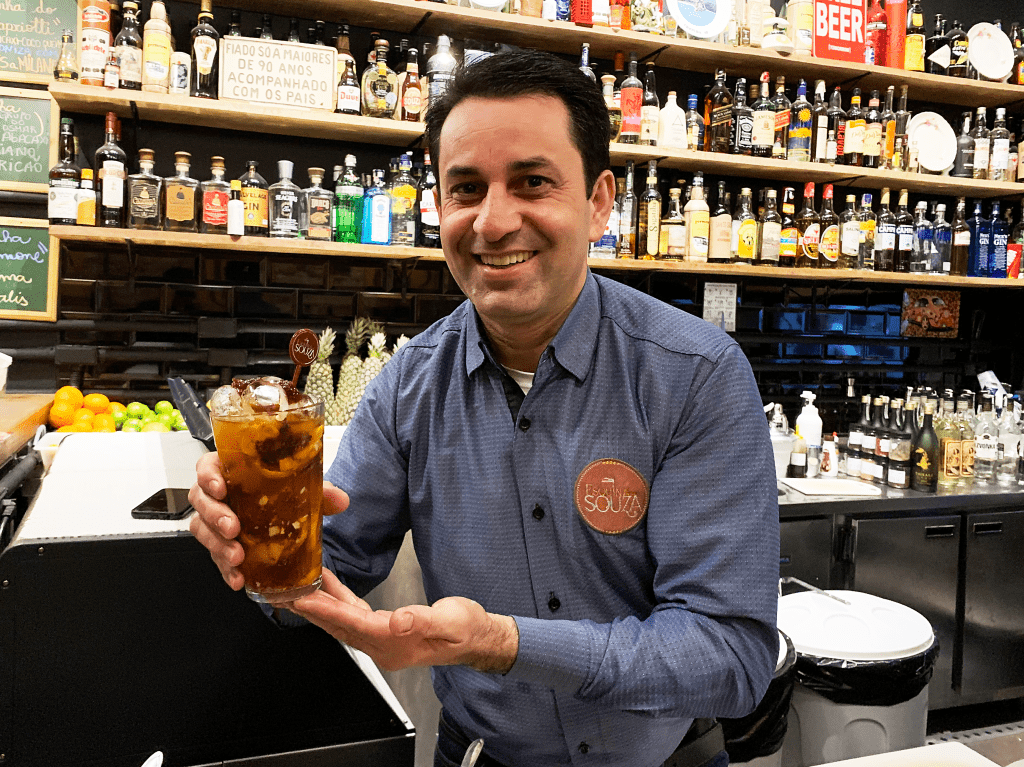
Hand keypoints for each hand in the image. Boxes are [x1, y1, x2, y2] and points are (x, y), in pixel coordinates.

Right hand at [188, 452, 349, 589]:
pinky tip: (239, 577)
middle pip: (201, 500)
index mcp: (231, 472)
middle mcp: (218, 495)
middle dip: (215, 516)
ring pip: (203, 530)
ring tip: (237, 556)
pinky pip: (215, 556)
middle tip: (233, 528)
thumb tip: (340, 500)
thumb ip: (321, 492)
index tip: (220, 487)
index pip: (208, 467)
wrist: (282, 518)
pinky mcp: (220, 545)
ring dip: (218, 545)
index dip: (208, 476)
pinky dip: (226, 569)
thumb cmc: (280, 494)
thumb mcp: (302, 489)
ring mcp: (215, 521)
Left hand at [285, 569, 519, 673]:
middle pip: (339, 626)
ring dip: (320, 605)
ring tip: (297, 585)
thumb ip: (424, 620)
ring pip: (342, 621)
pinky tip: (329, 585)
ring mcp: (383, 640)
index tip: (304, 598)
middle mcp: (384, 646)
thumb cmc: (468, 630)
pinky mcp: (385, 630)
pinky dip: (338, 600)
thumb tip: (398, 620)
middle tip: (284, 593)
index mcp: (396, 644)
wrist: (477, 638)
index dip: (328, 610)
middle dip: (311, 610)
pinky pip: (354, 615)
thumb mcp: (452, 622)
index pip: (354, 626)